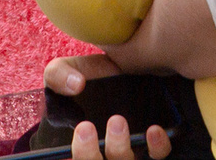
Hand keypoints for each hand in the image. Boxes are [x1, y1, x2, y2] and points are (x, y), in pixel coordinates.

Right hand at [43, 57, 173, 159]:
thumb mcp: (67, 70)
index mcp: (81, 142)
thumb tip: (75, 84)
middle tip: (86, 127)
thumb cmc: (91, 76)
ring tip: (117, 121)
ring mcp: (129, 150)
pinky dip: (156, 147)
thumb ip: (58, 75)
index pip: (78, 158)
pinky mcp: (153, 145)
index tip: (79, 128)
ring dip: (120, 149)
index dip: (79, 152)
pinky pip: (157, 155)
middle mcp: (104, 152)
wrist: (124, 65)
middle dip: (88, 153)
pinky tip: (153, 131)